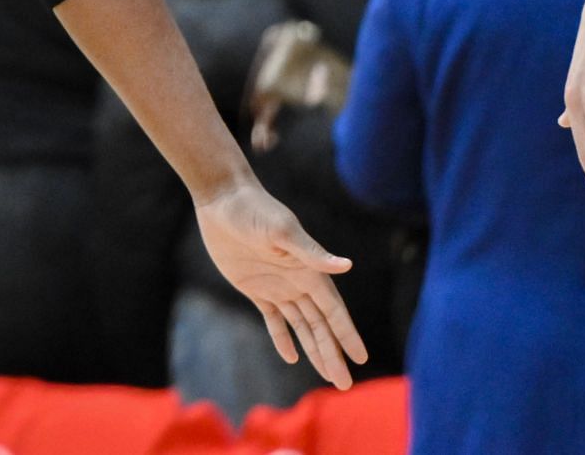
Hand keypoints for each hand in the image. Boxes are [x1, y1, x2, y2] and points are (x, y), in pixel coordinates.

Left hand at [194, 180, 367, 387]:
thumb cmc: (254, 210)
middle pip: (320, 325)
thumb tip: (347, 265)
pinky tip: (290, 357)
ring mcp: (277, 285)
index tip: (361, 358)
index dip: (347, 334)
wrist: (222, 199)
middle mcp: (297, 280)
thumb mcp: (282, 230)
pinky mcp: (255, 287)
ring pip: (301, 325)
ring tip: (328, 375)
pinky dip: (282, 337)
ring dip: (314, 349)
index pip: (333, 310)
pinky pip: (273, 318)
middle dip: (333, 353)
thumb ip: (312, 253)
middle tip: (344, 384)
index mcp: (309, 270)